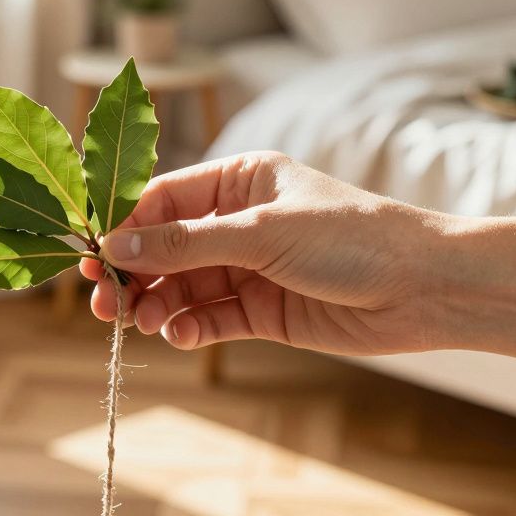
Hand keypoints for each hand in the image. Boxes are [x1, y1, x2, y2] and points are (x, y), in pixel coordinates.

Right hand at [80, 152, 445, 354]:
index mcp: (238, 181)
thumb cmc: (352, 238)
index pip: (162, 199)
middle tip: (102, 298)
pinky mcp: (260, 311)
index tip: (91, 251)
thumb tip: (117, 242)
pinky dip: (187, 328)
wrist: (425, 289)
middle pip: (164, 247)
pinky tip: (180, 335)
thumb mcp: (263, 232)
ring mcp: (247, 268)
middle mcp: (237, 222)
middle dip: (132, 271)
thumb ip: (187, 241)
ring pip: (180, 286)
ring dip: (154, 303)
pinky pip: (208, 318)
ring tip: (140, 320)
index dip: (124, 224)